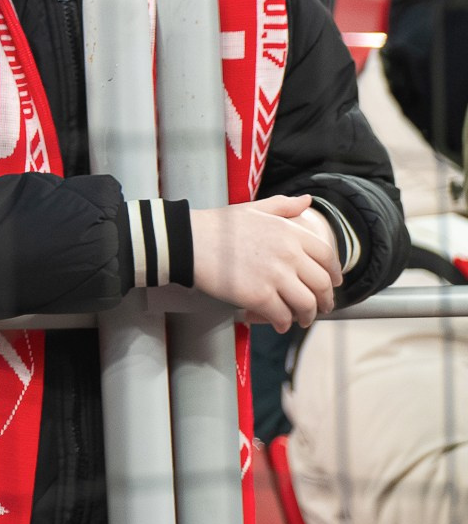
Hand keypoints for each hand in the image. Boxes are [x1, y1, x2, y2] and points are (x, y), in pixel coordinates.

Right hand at [190, 195, 339, 329]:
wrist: (188, 241)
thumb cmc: (218, 226)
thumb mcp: (253, 209)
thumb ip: (284, 205)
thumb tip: (307, 200)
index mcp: (289, 231)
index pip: (327, 256)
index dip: (334, 274)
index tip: (333, 284)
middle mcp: (288, 253)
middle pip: (322, 285)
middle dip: (324, 300)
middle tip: (319, 307)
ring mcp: (275, 276)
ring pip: (307, 304)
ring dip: (307, 316)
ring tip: (300, 319)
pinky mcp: (259, 296)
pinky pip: (282, 316)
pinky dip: (283, 324)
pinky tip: (278, 324)